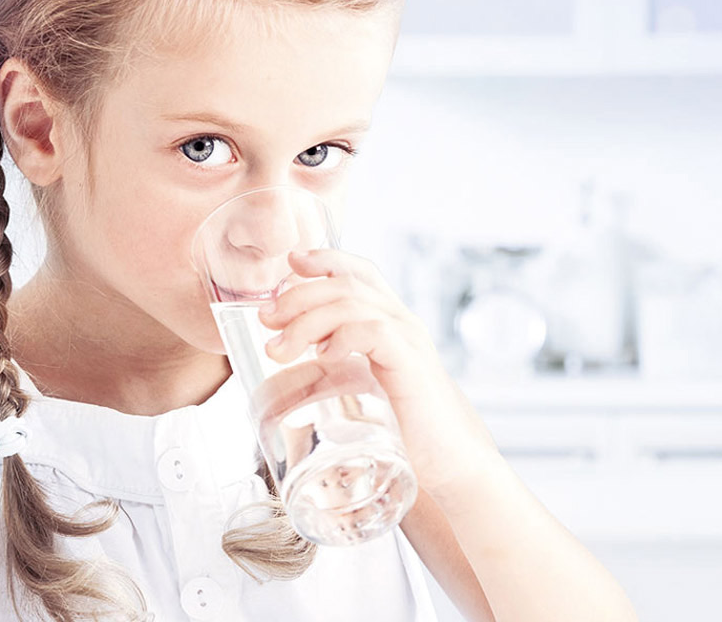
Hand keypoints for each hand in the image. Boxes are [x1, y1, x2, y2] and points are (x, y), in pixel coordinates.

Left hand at [257, 248, 501, 493]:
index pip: (360, 273)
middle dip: (299, 294)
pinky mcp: (411, 365)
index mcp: (392, 324)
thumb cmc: (410, 431)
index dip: (325, 259)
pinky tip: (322, 355)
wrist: (454, 463)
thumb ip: (335, 374)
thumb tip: (288, 368)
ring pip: (353, 303)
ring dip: (307, 320)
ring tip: (279, 349)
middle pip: (347, 283)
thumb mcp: (366, 391)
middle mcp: (403, 324)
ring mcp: (409, 341)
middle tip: (267, 319)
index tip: (291, 262)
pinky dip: (342, 336)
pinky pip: (373, 330)